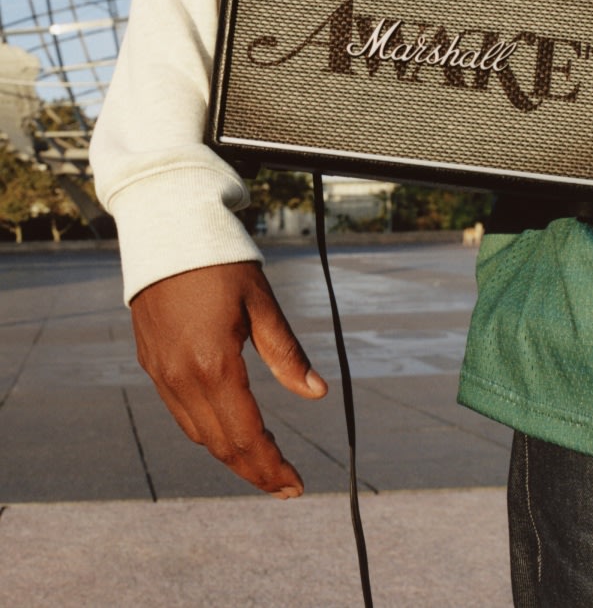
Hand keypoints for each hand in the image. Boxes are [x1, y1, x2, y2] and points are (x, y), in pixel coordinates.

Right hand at [130, 261, 327, 497]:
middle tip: (286, 486)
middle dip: (255, 470)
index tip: (296, 485)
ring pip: (197, 433)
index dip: (272, 467)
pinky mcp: (151, 362)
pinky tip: (228, 428)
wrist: (166, 229)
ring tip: (263, 464)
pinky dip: (207, 430)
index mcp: (214, 365)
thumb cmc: (222, 262)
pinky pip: (180, 412)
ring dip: (231, 454)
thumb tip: (317, 394)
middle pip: (220, 445)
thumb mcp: (262, 304)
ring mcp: (161, 372)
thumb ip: (287, 353)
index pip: (247, 436)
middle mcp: (181, 378)